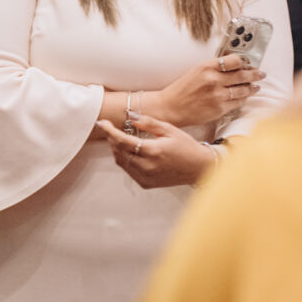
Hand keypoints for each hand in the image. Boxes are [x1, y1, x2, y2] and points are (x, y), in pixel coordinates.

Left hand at [95, 117, 216, 188]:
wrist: (199, 168)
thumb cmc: (187, 147)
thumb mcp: (169, 129)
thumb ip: (149, 123)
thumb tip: (132, 118)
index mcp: (153, 151)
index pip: (123, 140)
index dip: (110, 131)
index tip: (102, 123)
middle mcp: (147, 166)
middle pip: (119, 152)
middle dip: (112, 139)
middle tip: (110, 129)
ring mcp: (146, 177)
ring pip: (122, 162)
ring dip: (117, 150)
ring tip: (119, 139)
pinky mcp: (146, 184)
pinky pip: (129, 171)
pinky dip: (125, 160)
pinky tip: (130, 152)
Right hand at [149, 53, 264, 127]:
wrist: (171, 107)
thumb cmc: (182, 89)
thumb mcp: (196, 71)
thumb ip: (214, 67)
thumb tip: (234, 65)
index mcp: (207, 67)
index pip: (234, 60)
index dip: (244, 62)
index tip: (249, 63)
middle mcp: (213, 80)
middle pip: (242, 75)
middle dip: (254, 74)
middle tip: (261, 74)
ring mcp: (217, 95)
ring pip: (242, 90)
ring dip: (252, 87)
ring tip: (256, 86)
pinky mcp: (219, 109)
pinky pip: (237, 103)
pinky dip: (243, 99)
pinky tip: (245, 96)